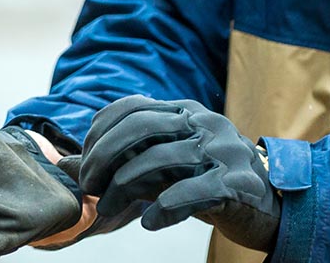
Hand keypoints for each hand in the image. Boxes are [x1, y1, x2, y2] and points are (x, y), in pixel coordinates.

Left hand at [79, 96, 280, 251]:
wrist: (267, 205)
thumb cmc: (204, 183)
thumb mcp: (160, 169)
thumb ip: (118, 164)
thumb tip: (62, 165)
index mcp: (182, 111)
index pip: (131, 107)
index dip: (100, 133)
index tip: (84, 166)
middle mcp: (201, 120)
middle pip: (141, 124)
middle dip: (104, 154)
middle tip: (89, 187)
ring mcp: (221, 147)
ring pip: (162, 157)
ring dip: (126, 187)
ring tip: (109, 209)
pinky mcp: (237, 181)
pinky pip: (193, 189)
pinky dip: (165, 206)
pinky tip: (150, 222)